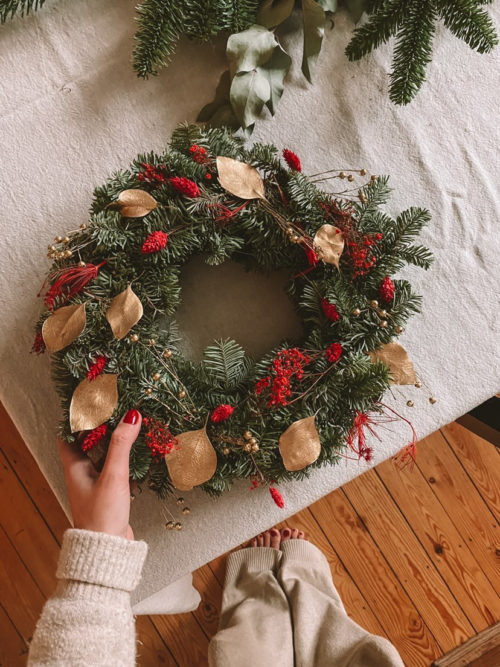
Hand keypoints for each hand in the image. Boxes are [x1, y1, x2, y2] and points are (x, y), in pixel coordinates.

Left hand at [58, 409, 141, 539]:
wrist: (109, 551)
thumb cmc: (103, 515)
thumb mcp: (114, 475)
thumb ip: (122, 445)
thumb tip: (131, 416)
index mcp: (75, 468)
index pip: (68, 436)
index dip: (78, 419)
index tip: (93, 402)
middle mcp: (83, 474)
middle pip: (89, 444)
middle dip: (103, 428)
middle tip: (119, 410)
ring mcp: (96, 485)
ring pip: (105, 456)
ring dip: (117, 443)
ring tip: (133, 426)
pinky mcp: (110, 495)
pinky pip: (117, 470)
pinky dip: (127, 460)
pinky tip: (141, 454)